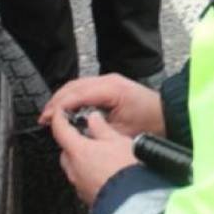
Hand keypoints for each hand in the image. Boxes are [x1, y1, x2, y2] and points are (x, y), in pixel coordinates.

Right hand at [39, 74, 164, 136]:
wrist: (168, 114)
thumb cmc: (150, 122)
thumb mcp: (122, 131)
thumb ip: (97, 130)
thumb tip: (76, 133)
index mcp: (111, 89)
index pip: (77, 94)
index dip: (60, 106)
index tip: (48, 119)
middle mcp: (108, 80)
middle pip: (73, 86)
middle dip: (56, 102)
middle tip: (44, 119)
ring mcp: (108, 80)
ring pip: (77, 85)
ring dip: (62, 99)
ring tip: (51, 115)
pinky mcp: (109, 85)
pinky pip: (85, 88)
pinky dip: (72, 97)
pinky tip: (66, 109)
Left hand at [50, 109, 136, 205]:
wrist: (133, 201)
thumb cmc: (126, 170)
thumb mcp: (117, 140)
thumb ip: (102, 128)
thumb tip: (93, 119)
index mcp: (78, 151)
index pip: (60, 130)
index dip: (58, 118)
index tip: (60, 113)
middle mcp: (74, 169)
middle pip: (66, 151)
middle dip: (73, 142)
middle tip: (87, 136)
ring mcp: (79, 185)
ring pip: (74, 167)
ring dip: (82, 160)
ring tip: (100, 156)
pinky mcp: (87, 197)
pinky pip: (83, 181)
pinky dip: (89, 174)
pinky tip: (103, 173)